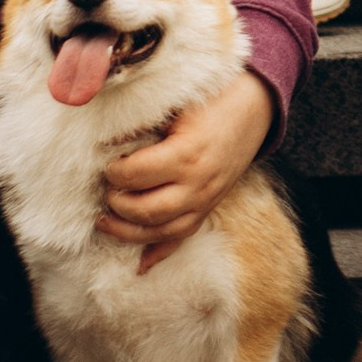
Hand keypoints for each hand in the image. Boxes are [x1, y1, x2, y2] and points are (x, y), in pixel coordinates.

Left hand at [97, 71, 273, 271]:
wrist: (256, 105)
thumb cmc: (214, 98)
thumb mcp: (177, 104)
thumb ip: (142, 124)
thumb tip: (105, 145)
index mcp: (188, 154)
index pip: (136, 175)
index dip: (113, 172)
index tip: (105, 164)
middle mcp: (199, 184)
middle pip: (147, 211)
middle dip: (117, 205)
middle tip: (105, 192)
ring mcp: (207, 200)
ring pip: (162, 232)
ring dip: (128, 232)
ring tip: (105, 221)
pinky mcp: (210, 207)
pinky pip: (183, 238)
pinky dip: (160, 253)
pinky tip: (139, 264)